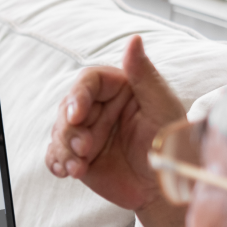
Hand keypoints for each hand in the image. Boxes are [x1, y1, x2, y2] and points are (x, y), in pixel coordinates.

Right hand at [45, 35, 185, 210]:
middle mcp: (99, 109)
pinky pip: (56, 155)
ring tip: (78, 167)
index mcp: (118, 90)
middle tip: (84, 148)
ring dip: (64, 149)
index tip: (77, 115)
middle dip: (69, 130)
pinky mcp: (79, 157)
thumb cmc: (170, 143)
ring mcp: (87, 133)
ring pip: (59, 132)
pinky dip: (56, 162)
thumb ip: (144, 74)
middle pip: (67, 108)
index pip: (88, 82)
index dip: (78, 96)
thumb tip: (134, 39)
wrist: (165, 186)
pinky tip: (65, 171)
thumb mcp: (161, 106)